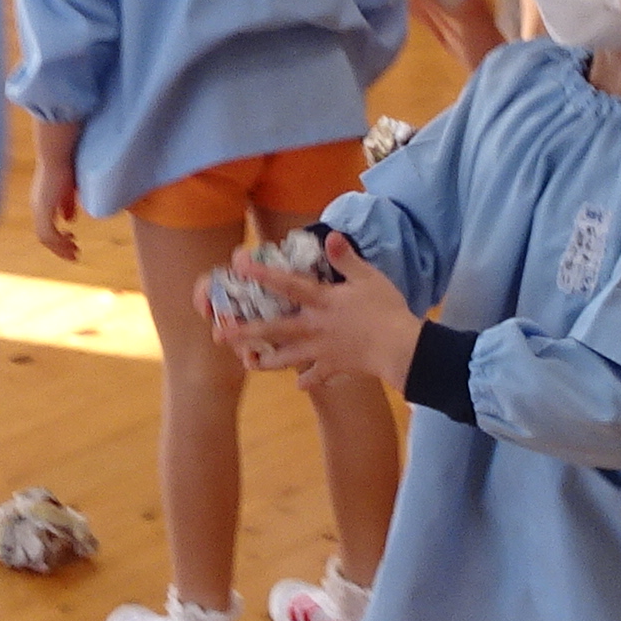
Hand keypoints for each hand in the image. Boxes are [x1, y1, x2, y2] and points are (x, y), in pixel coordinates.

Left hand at [29, 132, 83, 261]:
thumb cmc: (65, 164)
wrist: (57, 154)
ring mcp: (39, 209)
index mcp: (42, 202)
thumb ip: (67, 204)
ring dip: (60, 248)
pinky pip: (49, 234)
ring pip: (45, 238)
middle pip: (44, 237)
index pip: (46, 227)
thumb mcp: (68, 189)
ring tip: (75, 252)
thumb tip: (69, 220)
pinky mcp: (43, 210)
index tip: (73, 239)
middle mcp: (37, 207)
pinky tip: (71, 241)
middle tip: (74, 254)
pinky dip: (59, 241)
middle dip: (59, 248)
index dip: (58, 238)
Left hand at [221, 231, 416, 389]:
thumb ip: (346, 258)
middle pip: (274, 329)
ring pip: (287, 358)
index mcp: (321, 301)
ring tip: (249, 363)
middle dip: (245, 332)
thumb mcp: (368, 277)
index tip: (239, 265)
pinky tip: (299, 385)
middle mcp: (314, 327)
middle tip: (219, 334)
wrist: (400, 348)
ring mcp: (321, 351)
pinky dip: (307, 381)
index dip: (262, 273)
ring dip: (266, 362)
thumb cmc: (385, 309)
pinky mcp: (334, 368)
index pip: (286, 284)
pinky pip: (317, 377)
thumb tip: (330, 235)